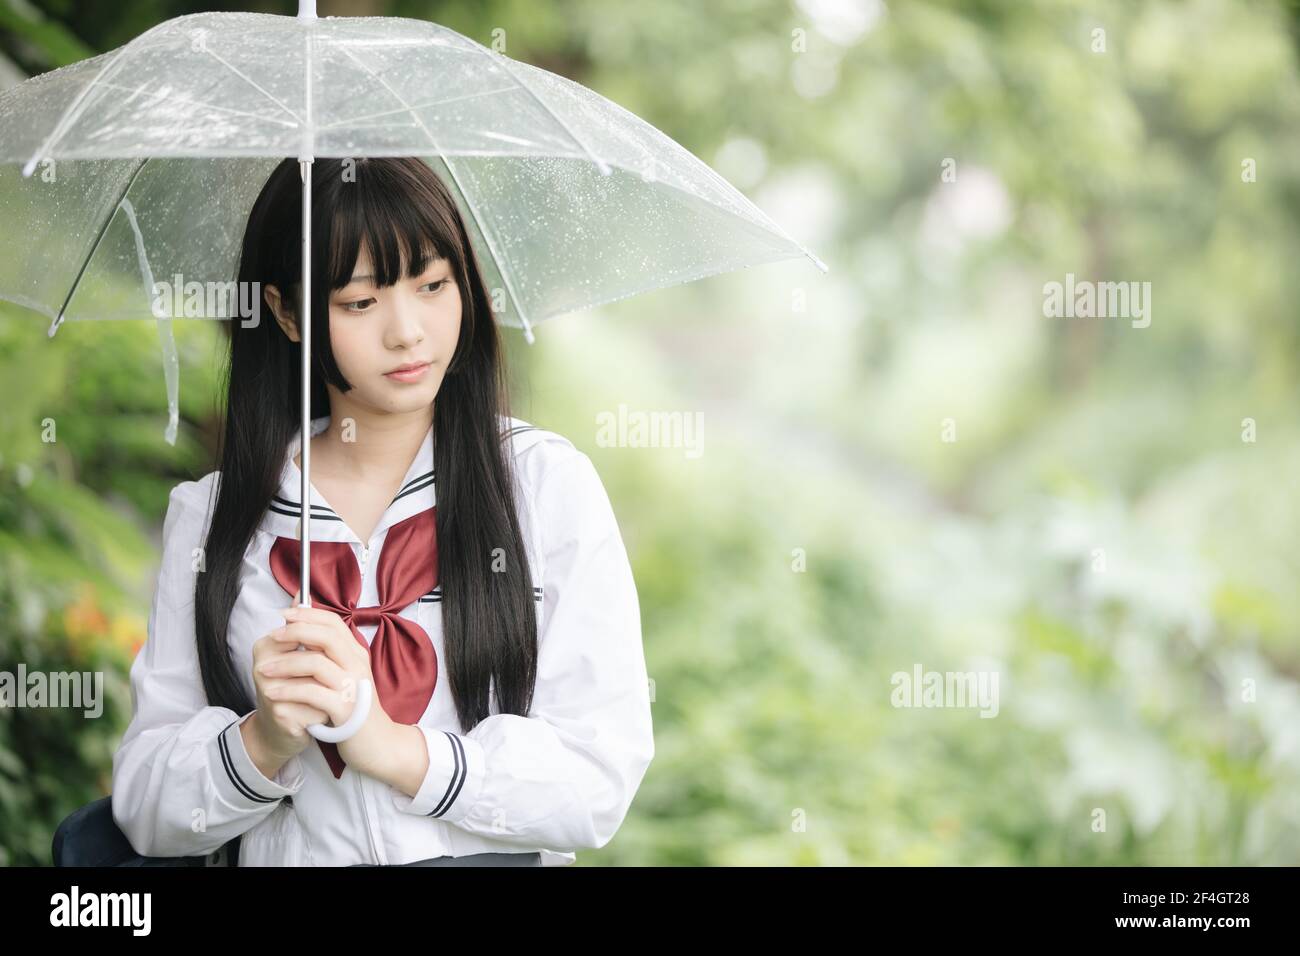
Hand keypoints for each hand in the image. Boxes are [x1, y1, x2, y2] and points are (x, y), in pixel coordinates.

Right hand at [248, 625, 330, 764]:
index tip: (329, 658)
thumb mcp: (294, 654)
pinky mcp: (281, 714)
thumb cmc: (290, 689)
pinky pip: (319, 705)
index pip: (305, 634)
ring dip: (329, 692)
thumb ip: (299, 624)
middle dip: (330, 671)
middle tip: (331, 679)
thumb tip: (303, 595)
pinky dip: (326, 711)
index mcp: (266, 646)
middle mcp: (263, 666)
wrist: (278, 732)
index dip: (324, 648)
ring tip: (323, 698)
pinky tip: (319, 715)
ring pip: (320, 682)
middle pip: (314, 658)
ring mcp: (270, 691)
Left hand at [261, 603, 394, 775]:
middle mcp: (357, 665)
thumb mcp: (344, 676)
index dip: (309, 614)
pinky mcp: (345, 709)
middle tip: (273, 635)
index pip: (334, 623)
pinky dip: (289, 690)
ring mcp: (352, 687)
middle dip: (296, 631)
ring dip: (285, 663)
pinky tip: (273, 693)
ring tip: (264, 670)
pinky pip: (311, 693)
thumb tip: (304, 629)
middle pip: (327, 636)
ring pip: (316, 663)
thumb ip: (328, 655)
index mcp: (356, 654)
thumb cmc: (353, 708)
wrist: (375, 743)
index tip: (286, 614)